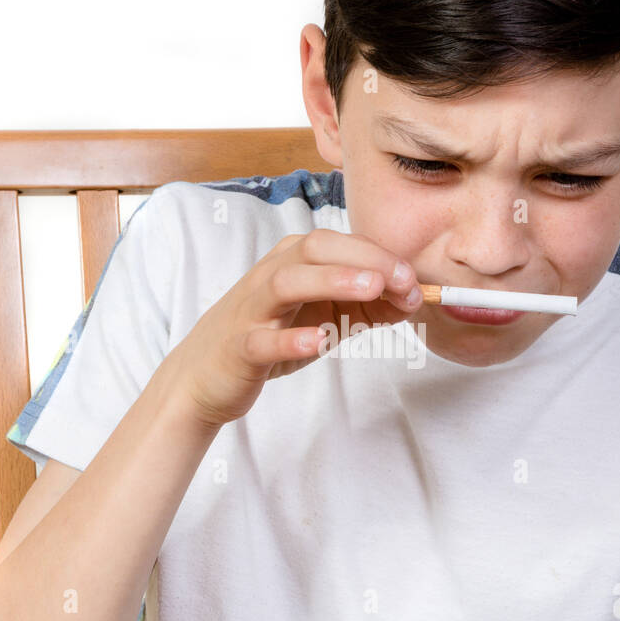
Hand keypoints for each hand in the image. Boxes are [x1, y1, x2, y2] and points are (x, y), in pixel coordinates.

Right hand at [163, 227, 421, 428]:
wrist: (203, 375)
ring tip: (370, 288)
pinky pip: (262, 340)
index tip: (416, 278)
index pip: (339, 244)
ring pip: (287, 282)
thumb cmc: (269, 336)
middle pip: (314, 250)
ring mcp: (253, 311)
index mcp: (292, 262)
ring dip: (331, 281)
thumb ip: (366, 306)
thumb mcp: (323, 317)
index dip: (381, 256)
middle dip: (363, 258)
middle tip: (403, 278)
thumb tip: (414, 297)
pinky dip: (290, 339)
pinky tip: (317, 341)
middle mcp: (271, 276)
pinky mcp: (240, 348)